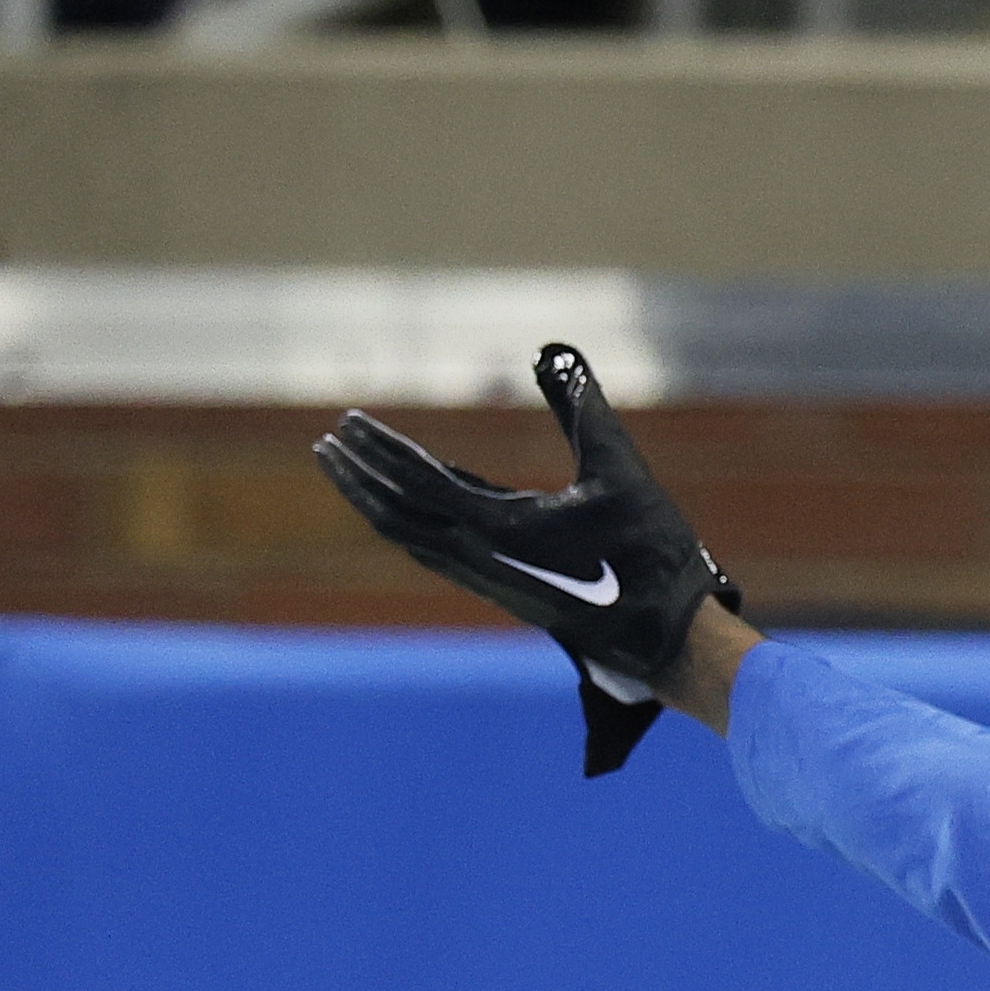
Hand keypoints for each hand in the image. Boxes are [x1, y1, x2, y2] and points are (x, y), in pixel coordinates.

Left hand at [312, 342, 756, 776]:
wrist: (664, 637)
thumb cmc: (649, 553)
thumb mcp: (621, 470)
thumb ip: (585, 408)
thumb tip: (556, 353)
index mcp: (502, 529)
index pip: (420, 482)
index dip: (381, 449)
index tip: (350, 420)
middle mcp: (479, 558)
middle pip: (392, 516)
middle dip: (355, 478)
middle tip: (326, 444)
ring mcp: (484, 578)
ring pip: (406, 538)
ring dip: (371, 502)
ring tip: (347, 471)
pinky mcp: (495, 587)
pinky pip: (428, 550)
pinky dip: (400, 523)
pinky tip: (401, 508)